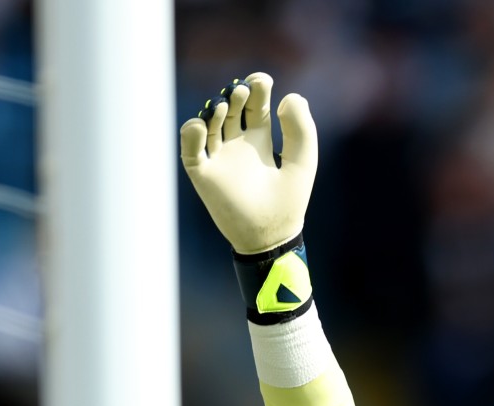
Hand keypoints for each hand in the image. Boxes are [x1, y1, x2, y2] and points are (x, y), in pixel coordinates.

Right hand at [179, 72, 316, 254]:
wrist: (271, 237)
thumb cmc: (289, 203)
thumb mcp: (303, 163)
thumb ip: (302, 130)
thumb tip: (289, 97)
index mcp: (260, 142)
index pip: (255, 106)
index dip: (257, 89)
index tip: (262, 80)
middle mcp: (237, 147)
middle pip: (232, 109)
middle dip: (236, 95)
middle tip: (243, 90)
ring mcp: (219, 159)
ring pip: (210, 123)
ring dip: (215, 110)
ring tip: (227, 106)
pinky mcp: (204, 174)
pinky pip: (191, 148)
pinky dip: (192, 133)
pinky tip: (202, 125)